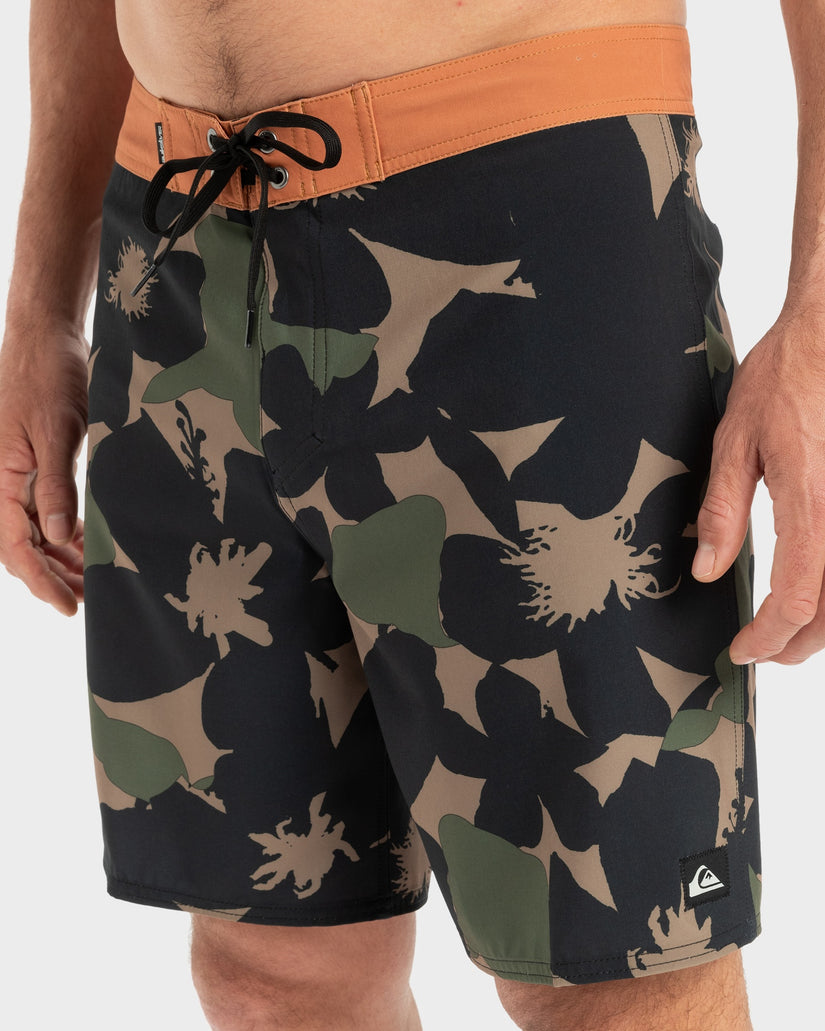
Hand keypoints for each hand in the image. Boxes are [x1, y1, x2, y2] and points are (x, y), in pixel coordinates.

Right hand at [0, 322, 87, 614]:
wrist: (47, 335)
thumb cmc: (49, 374)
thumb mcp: (58, 430)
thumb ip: (55, 485)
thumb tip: (58, 538)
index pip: (14, 546)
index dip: (41, 581)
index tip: (68, 606)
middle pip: (19, 546)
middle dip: (51, 578)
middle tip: (85, 602)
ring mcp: (13, 474)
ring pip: (30, 532)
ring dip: (57, 559)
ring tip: (89, 581)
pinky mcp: (30, 465)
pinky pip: (39, 510)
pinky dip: (62, 532)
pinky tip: (85, 546)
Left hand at [692, 304, 824, 664]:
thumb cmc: (785, 377)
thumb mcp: (734, 443)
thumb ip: (722, 512)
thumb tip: (707, 569)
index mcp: (811, 505)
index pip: (796, 599)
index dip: (768, 637)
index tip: (743, 650)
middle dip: (799, 643)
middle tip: (764, 651)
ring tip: (790, 630)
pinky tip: (815, 586)